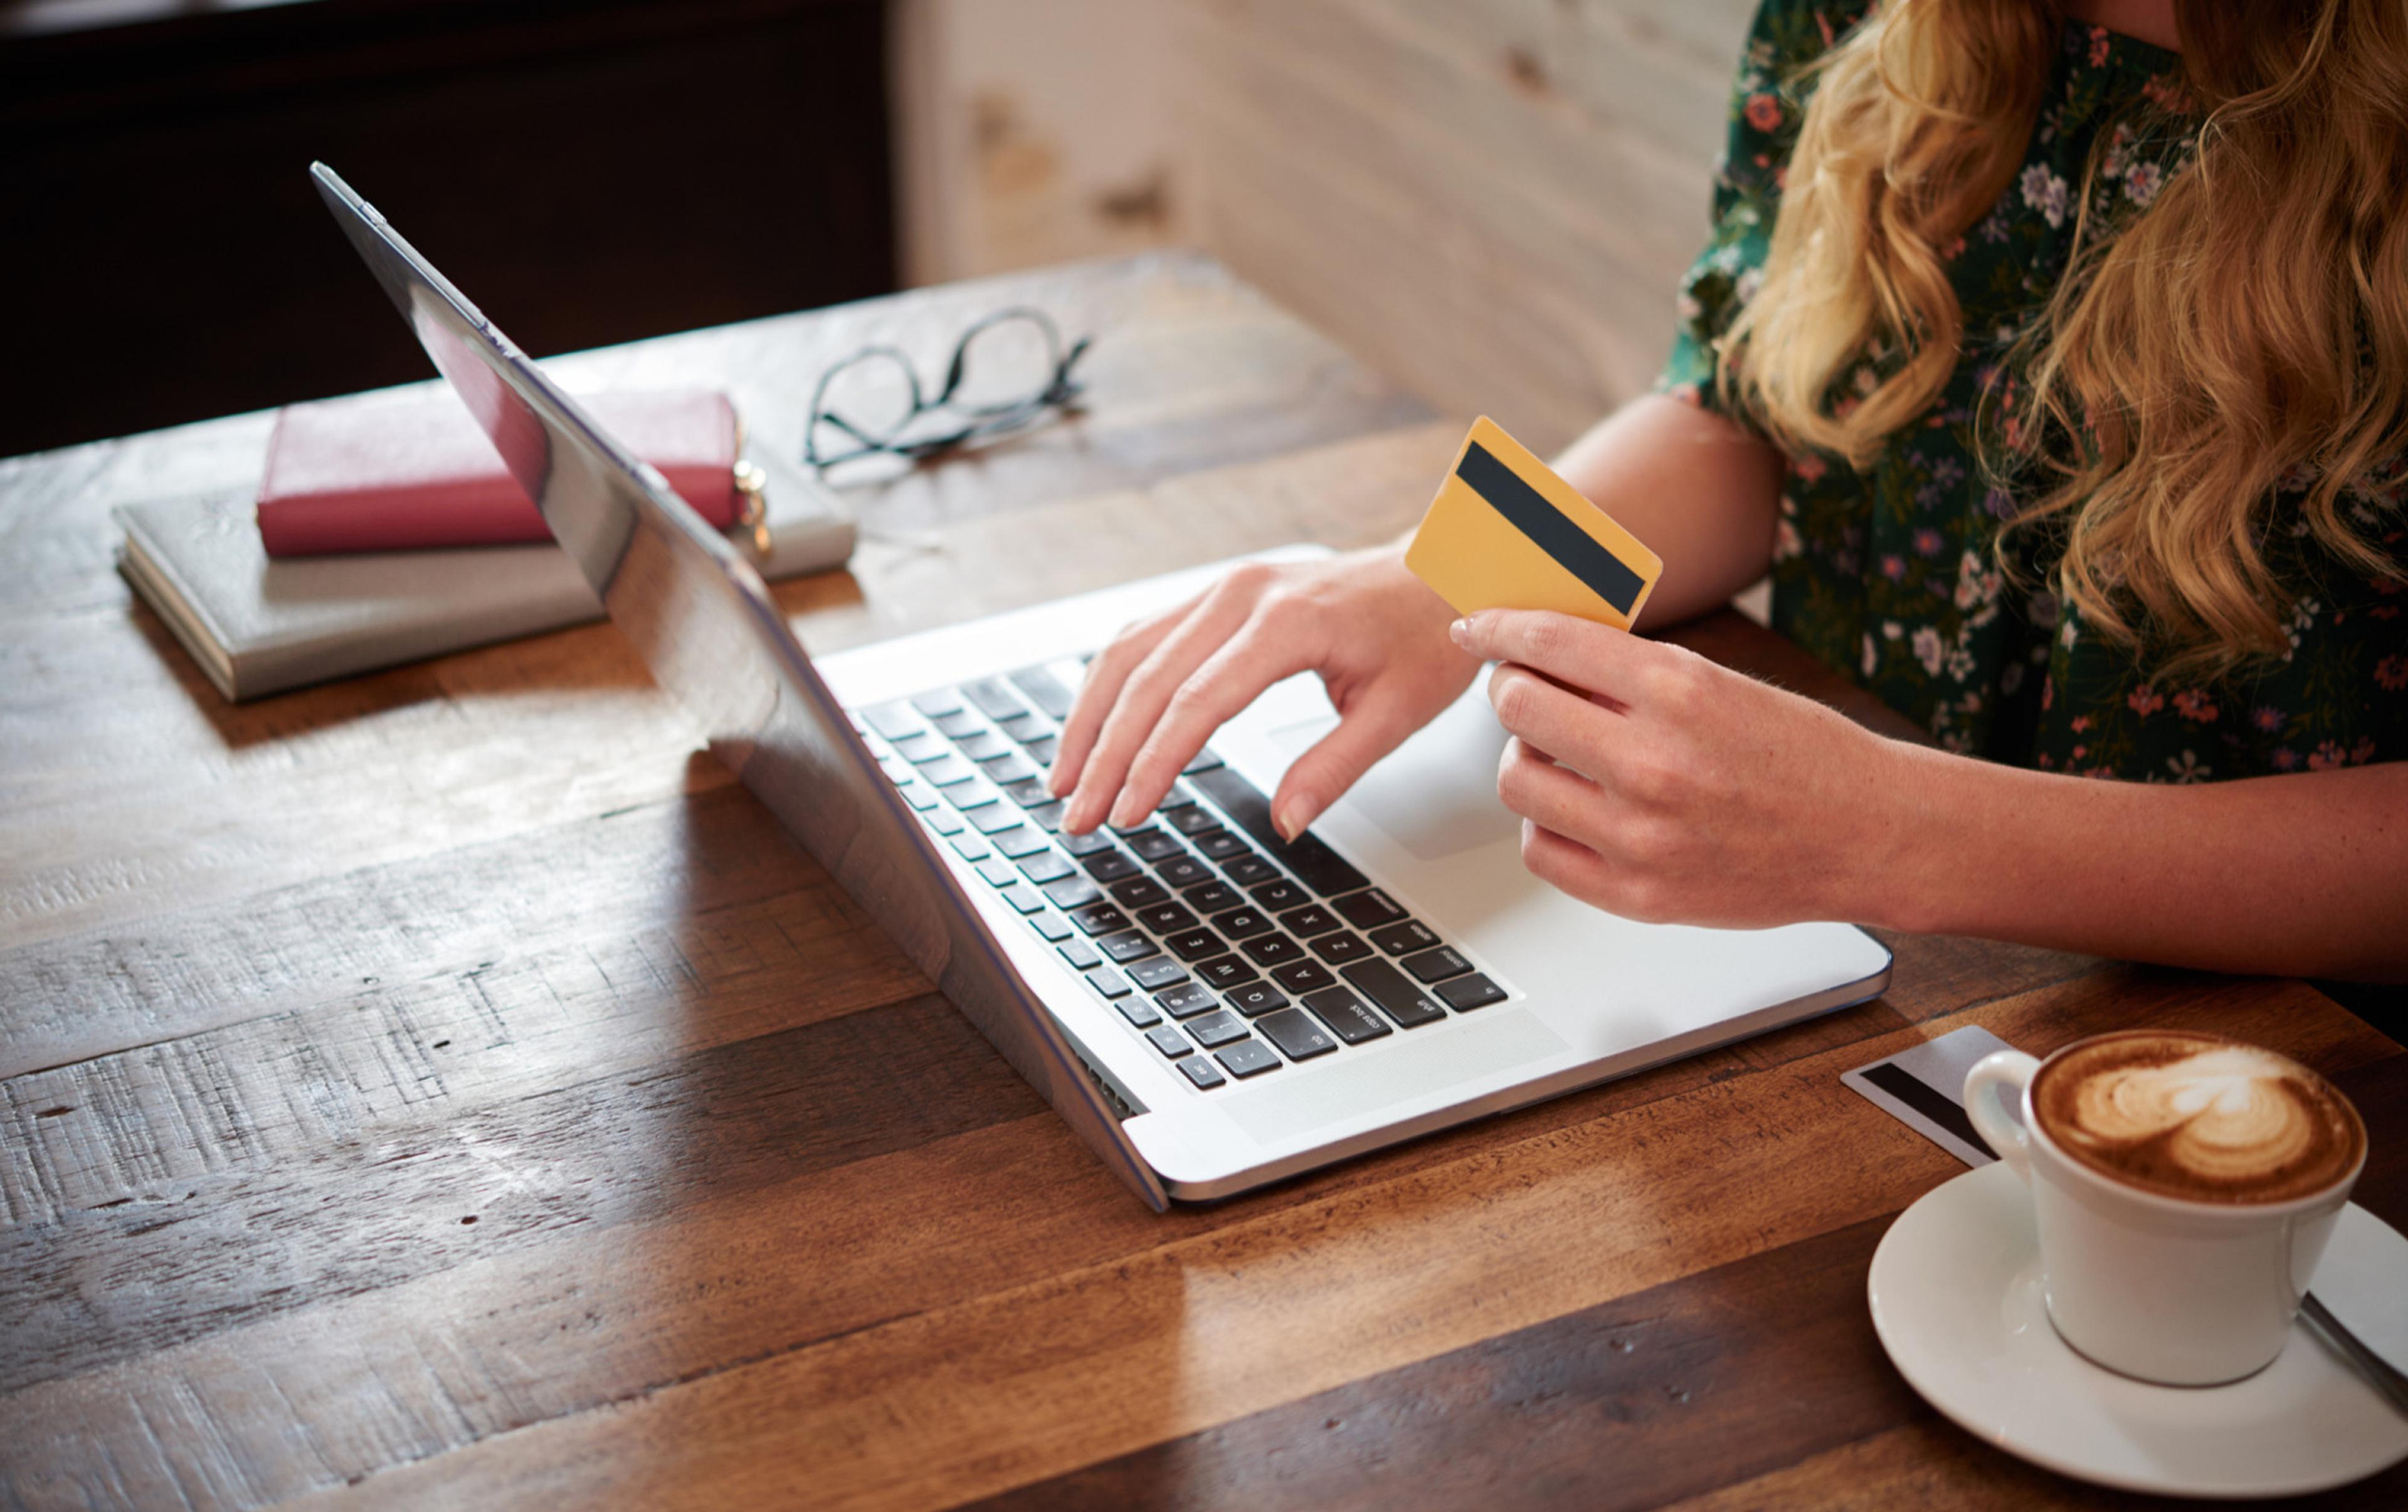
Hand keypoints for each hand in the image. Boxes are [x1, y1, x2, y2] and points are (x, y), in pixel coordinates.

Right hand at [1050, 548, 1479, 836]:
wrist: (1441, 571)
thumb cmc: (1425, 637)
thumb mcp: (1397, 714)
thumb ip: (1333, 769)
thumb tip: (1286, 825)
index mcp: (1287, 622)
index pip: (1197, 702)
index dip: (1153, 763)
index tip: (1127, 814)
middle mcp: (1241, 595)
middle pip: (1147, 679)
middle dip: (1105, 754)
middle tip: (1079, 818)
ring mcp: (1224, 589)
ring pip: (1130, 652)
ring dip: (1091, 718)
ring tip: (1066, 782)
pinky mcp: (1218, 595)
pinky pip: (1145, 636)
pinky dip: (1111, 685)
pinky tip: (1093, 729)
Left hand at [1450, 609, 1909, 927]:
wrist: (1868, 834)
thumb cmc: (1800, 753)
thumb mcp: (1720, 685)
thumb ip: (1630, 675)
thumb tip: (1539, 655)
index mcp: (1680, 690)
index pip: (1549, 642)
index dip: (1498, 628)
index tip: (1477, 628)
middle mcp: (1655, 762)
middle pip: (1518, 707)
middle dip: (1514, 690)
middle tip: (1527, 692)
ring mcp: (1643, 835)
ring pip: (1518, 780)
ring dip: (1526, 759)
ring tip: (1560, 756)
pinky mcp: (1640, 894)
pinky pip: (1540, 849)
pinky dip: (1545, 824)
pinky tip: (1576, 809)